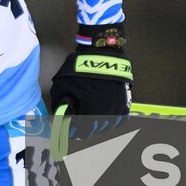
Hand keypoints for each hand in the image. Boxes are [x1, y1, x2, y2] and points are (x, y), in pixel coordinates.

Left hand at [49, 23, 131, 137]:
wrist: (101, 53)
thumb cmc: (80, 69)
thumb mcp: (62, 87)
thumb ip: (60, 106)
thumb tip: (60, 118)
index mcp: (91, 110)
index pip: (84, 133)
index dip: (76, 132)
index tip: (71, 129)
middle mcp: (107, 112)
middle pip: (96, 130)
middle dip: (86, 128)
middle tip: (80, 123)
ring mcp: (118, 107)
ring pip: (108, 126)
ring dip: (99, 125)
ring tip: (91, 118)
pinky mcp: (126, 101)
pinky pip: (120, 120)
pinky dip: (112, 120)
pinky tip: (104, 116)